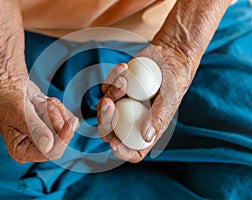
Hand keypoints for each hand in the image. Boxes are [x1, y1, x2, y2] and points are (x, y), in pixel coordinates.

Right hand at [0, 76, 78, 163]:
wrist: (7, 84)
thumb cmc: (6, 99)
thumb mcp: (19, 114)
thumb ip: (35, 129)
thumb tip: (48, 147)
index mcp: (21, 151)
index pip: (49, 153)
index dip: (62, 140)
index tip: (70, 123)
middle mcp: (34, 147)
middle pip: (60, 138)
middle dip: (52, 117)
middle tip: (38, 104)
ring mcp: (46, 136)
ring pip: (65, 125)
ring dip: (52, 108)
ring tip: (36, 103)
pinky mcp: (53, 125)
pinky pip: (67, 116)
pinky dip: (57, 105)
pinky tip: (42, 102)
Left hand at [97, 44, 195, 162]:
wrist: (171, 57)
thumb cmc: (175, 81)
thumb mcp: (170, 99)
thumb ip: (158, 117)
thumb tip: (146, 137)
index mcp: (146, 130)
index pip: (132, 151)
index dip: (122, 151)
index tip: (114, 143)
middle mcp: (130, 121)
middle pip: (109, 131)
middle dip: (105, 120)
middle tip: (109, 103)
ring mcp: (121, 104)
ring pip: (103, 108)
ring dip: (111, 94)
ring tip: (124, 80)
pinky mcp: (115, 88)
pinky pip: (106, 87)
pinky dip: (112, 78)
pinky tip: (124, 68)